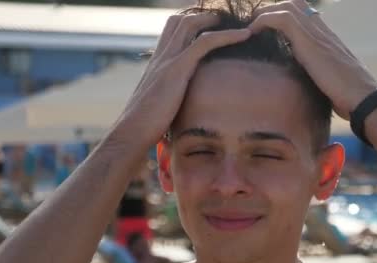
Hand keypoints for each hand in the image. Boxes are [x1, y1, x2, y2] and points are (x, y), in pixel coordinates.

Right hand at [113, 13, 251, 145]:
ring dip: (215, 20)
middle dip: (202, 15)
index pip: (171, 30)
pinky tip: (244, 35)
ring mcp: (168, 61)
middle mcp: (161, 57)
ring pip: (191, 24)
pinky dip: (227, 35)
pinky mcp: (177, 70)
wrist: (131, 132)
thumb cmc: (144, 127)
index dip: (190, 22)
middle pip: (179, 20)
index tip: (211, 25)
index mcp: (156, 64)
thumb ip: (169, 100)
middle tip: (224, 20)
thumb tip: (179, 111)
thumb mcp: (159, 107)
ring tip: (238, 25)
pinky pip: (204, 42)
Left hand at [250, 0, 376, 119]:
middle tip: (255, 24)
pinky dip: (264, 21)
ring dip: (266, 13)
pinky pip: (281, 19)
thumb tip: (301, 84)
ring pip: (287, 6)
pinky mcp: (309, 40)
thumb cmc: (347, 95)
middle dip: (272, 9)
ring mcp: (316, 32)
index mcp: (326, 37)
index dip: (284, 16)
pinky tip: (252, 32)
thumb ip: (315, 73)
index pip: (304, 14)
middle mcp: (322, 29)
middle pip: (295, 4)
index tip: (267, 28)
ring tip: (251, 27)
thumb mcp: (327, 79)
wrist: (361, 96)